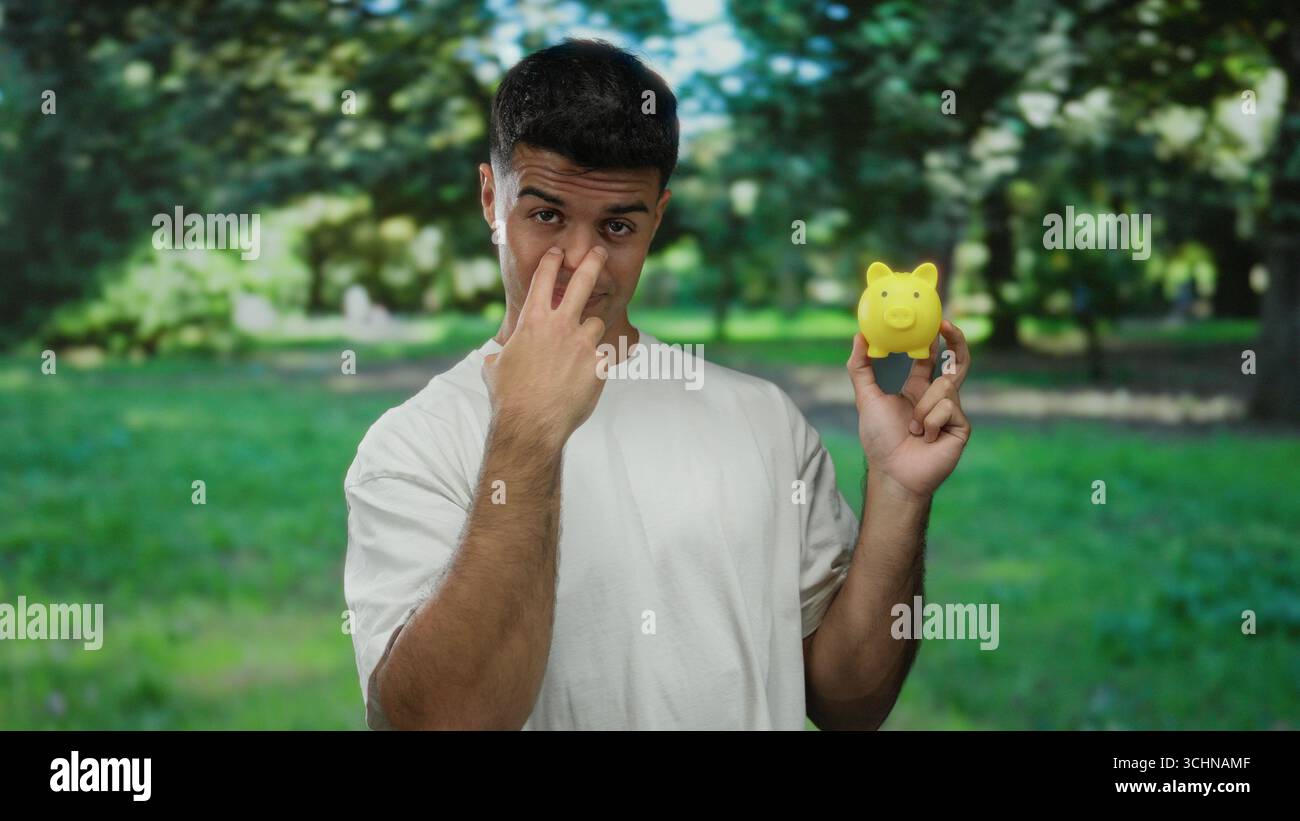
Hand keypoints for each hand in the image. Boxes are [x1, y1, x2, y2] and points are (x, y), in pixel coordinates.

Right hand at [483, 246, 609, 447]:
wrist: (531, 425)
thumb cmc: (509, 398)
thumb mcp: (496, 370)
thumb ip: (499, 358)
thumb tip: (492, 361)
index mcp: (533, 322)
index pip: (544, 279)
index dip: (552, 261)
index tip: (558, 252)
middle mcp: (560, 327)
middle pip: (582, 283)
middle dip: (592, 262)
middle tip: (599, 252)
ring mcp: (582, 345)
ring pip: (595, 324)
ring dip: (590, 332)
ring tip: (581, 350)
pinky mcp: (599, 365)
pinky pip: (604, 356)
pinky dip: (599, 362)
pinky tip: (590, 375)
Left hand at [846, 319, 972, 499]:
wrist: (893, 472)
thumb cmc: (879, 439)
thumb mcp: (866, 398)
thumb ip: (860, 367)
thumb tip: (859, 335)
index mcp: (917, 388)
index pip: (931, 357)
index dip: (935, 338)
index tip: (935, 320)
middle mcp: (938, 397)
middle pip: (957, 362)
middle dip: (957, 341)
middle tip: (947, 325)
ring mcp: (952, 411)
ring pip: (944, 387)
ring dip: (922, 408)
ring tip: (913, 429)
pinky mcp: (962, 426)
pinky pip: (948, 407)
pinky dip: (930, 422)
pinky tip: (927, 439)